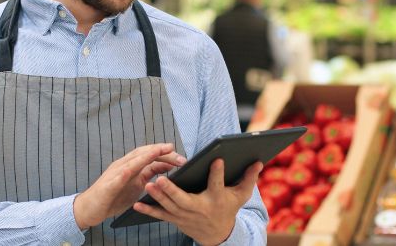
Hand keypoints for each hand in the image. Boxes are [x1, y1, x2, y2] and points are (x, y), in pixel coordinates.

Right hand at [72, 143, 185, 228]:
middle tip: (176, 154)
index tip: (180, 157)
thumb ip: (149, 175)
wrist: (90, 208)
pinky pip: (115, 179)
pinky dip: (123, 174)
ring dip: (144, 156)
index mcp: (131, 166)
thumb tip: (166, 168)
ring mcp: (114, 175)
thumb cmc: (113, 196)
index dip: (165, 154)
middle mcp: (123, 166)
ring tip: (157, 151)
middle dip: (160, 152)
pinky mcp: (107, 187)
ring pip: (131, 162)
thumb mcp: (136, 184)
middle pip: (143, 154)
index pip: (150, 155)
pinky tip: (129, 171)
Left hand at [133, 159, 262, 245]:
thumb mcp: (241, 195)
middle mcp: (200, 209)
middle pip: (184, 200)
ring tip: (148, 184)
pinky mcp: (176, 220)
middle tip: (160, 178)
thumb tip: (259, 161)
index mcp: (216, 200)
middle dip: (171, 190)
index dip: (218, 173)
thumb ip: (249, 178)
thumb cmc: (228, 208)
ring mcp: (186, 217)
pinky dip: (148, 210)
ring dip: (157, 197)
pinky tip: (136, 204)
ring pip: (169, 207)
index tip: (217, 159)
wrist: (217, 235)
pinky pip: (160, 216)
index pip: (217, 185)